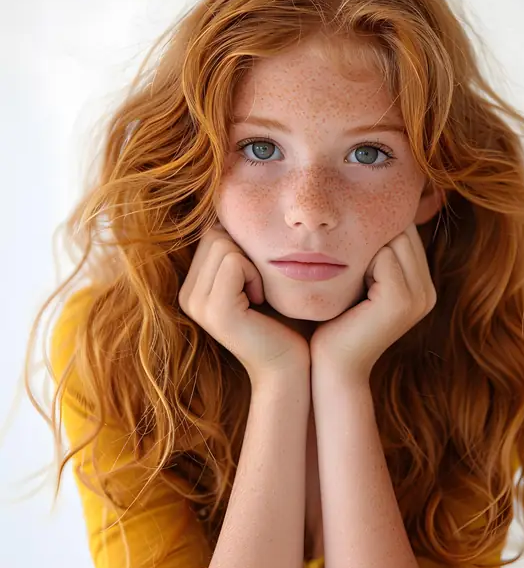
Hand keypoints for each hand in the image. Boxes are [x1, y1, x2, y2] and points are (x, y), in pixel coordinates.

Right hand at [178, 221, 309, 382]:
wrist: (292, 365)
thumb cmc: (284, 321)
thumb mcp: (257, 278)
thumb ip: (241, 250)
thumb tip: (235, 203)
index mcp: (193, 286)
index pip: (210, 233)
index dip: (241, 246)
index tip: (257, 279)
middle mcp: (187, 295)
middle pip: (214, 234)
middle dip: (246, 252)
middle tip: (261, 288)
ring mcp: (196, 304)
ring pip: (223, 244)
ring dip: (253, 264)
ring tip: (261, 296)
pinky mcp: (215, 310)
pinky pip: (234, 262)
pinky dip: (255, 274)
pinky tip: (261, 301)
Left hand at [309, 223, 436, 378]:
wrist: (331, 366)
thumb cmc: (335, 323)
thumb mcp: (358, 285)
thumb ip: (372, 257)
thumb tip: (364, 213)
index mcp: (422, 287)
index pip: (405, 231)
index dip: (372, 237)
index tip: (349, 264)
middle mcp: (428, 292)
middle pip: (402, 231)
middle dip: (369, 240)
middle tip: (346, 274)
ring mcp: (420, 296)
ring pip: (394, 238)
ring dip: (363, 252)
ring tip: (349, 284)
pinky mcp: (402, 300)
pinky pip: (384, 255)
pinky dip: (360, 265)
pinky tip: (349, 291)